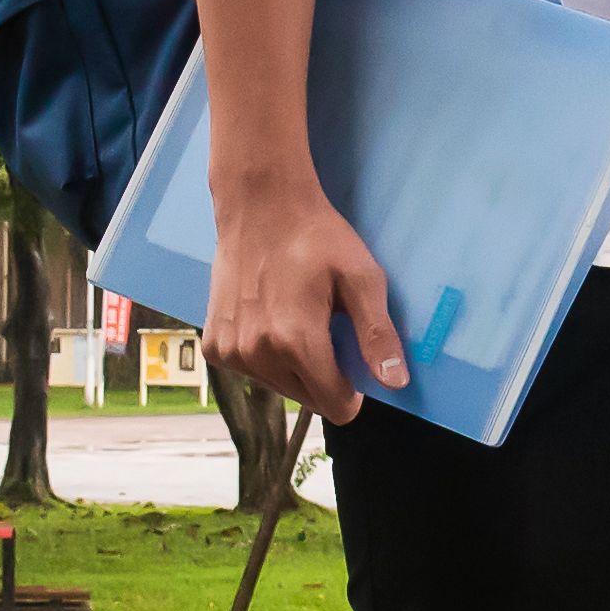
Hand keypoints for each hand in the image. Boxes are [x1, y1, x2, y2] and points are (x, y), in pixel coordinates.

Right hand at [209, 170, 411, 422]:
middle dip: (324, 376)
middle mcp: (257, 354)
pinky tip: (269, 320)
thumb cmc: (316, 237)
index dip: (353, 392)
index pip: (334, 405)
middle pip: (308, 399)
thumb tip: (395, 383)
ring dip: (294, 368)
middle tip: (324, 329)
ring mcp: (230, 351)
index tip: (355, 364)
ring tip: (295, 319)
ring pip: (279, 387)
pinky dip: (266, 357)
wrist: (260, 205)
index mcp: (295, 341)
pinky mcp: (214, 345)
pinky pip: (252, 372)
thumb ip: (377, 335)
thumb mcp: (362, 278)